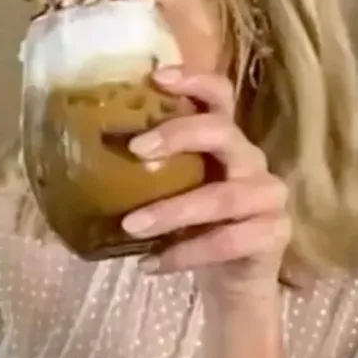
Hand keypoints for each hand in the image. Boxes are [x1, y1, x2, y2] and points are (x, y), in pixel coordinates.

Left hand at [122, 67, 290, 304]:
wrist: (234, 279)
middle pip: (223, 132)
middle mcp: (251, 160)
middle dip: (178, 135)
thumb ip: (150, 169)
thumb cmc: (195, 225)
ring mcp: (268, 196)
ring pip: (222, 197)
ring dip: (172, 211)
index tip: (157, 78)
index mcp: (226, 141)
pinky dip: (184, 253)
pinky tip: (150, 264)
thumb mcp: (173, 190)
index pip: (220, 96)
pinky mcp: (274, 234)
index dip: (194, 81)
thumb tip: (83, 152)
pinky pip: (226, 241)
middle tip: (135, 150)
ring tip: (131, 226)